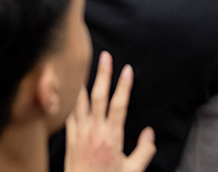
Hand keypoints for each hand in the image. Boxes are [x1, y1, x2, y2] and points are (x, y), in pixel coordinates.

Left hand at [64, 52, 154, 171]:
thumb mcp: (133, 171)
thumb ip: (144, 151)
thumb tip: (149, 133)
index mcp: (111, 137)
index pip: (119, 106)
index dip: (124, 87)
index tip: (127, 70)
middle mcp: (94, 131)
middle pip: (99, 97)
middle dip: (103, 75)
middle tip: (106, 57)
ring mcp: (80, 133)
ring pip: (80, 102)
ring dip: (83, 82)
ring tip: (82, 65)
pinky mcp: (70, 138)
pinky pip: (68, 114)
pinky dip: (69, 100)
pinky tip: (69, 90)